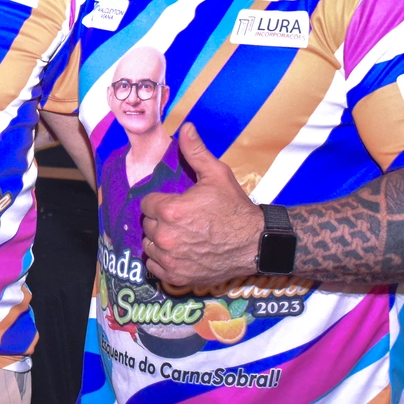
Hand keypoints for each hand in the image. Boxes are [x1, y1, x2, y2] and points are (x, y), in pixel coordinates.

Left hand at [139, 123, 262, 288]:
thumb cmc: (236, 209)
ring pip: (150, 245)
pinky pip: (154, 267)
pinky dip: (162, 261)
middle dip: (161, 220)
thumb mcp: (217, 175)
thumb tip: (185, 127)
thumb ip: (196, 152)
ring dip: (160, 241)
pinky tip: (179, 253)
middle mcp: (165, 236)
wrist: (256, 243)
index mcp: (169, 210)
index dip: (161, 202)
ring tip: (182, 236)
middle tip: (183, 220)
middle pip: (148, 224)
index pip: (148, 204)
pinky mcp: (176, 276)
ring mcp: (170, 259)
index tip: (177, 204)